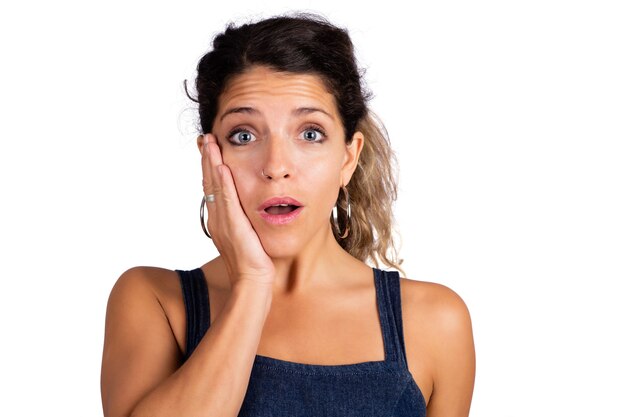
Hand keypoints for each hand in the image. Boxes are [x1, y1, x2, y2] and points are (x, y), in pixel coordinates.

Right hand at [201, 133, 274, 287]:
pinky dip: (223, 182)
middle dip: (207, 159)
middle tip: (205, 138)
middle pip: (208, 182)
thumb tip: (249, 206)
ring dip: (212, 163)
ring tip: (210, 143)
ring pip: (214, 186)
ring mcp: (223, 222)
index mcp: (219, 220)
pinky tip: (223, 166)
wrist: (253, 282)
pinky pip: (227, 200)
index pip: (212, 187)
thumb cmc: (254, 263)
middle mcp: (217, 218)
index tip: (209, 148)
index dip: (210, 166)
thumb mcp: (247, 235)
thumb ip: (244, 219)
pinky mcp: (233, 226)